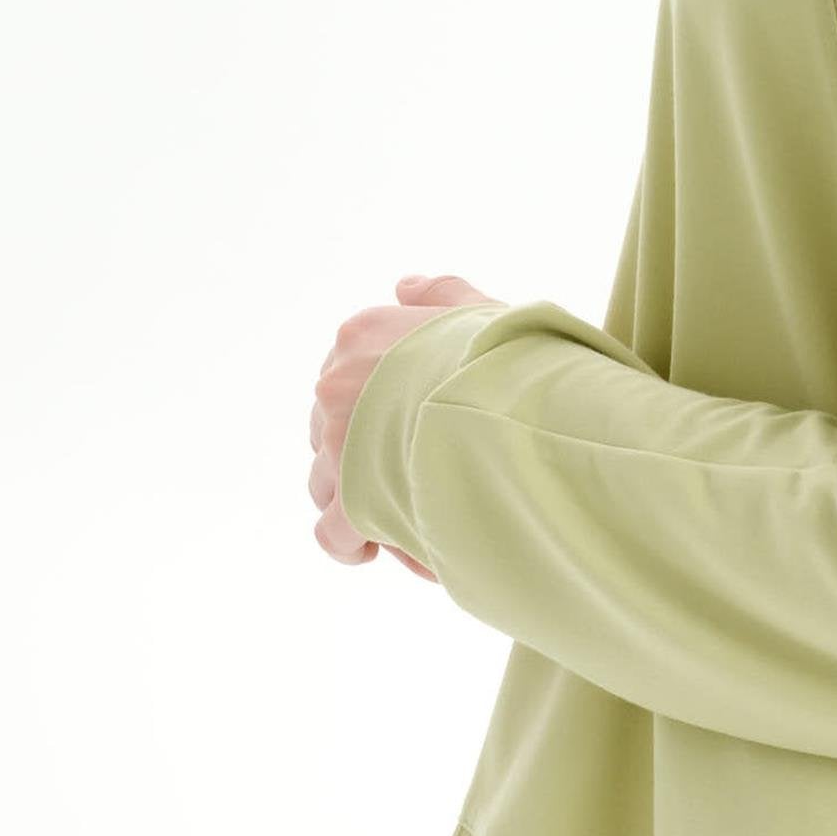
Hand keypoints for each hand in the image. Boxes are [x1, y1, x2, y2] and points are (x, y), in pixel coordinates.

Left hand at [311, 271, 505, 573]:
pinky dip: (355, 544)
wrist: (512, 404)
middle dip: (365, 456)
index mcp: (361, 336)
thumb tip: (402, 287)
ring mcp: (337, 444)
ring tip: (403, 515)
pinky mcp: (348, 499)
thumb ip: (440, 293)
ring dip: (357, 500)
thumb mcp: (478, 308)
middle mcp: (336, 385)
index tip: (414, 428)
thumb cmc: (507, 357)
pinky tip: (385, 548)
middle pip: (332, 429)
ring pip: (324, 480)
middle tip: (415, 475)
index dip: (379, 410)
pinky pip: (332, 532)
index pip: (347, 375)